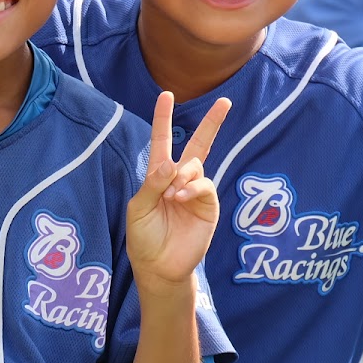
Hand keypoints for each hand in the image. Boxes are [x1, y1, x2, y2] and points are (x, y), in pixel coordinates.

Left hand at [126, 92, 230, 293]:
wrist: (160, 267)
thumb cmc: (144, 238)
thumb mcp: (138, 209)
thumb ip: (152, 184)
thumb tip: (172, 165)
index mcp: (159, 176)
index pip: (162, 141)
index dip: (163, 118)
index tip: (166, 95)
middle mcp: (180, 180)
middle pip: (198, 145)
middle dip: (212, 123)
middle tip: (224, 101)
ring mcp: (196, 192)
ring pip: (195, 166)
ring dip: (182, 176)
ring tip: (172, 197)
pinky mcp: (208, 206)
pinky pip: (204, 186)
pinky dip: (192, 188)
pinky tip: (180, 198)